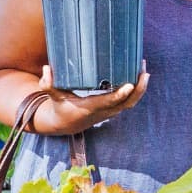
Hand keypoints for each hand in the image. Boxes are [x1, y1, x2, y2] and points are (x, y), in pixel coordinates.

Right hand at [32, 63, 149, 134]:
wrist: (67, 124)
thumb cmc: (60, 107)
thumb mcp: (53, 97)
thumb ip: (48, 84)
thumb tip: (47, 68)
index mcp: (90, 108)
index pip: (108, 102)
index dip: (120, 95)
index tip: (130, 85)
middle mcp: (104, 111)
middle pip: (127, 103)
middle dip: (138, 88)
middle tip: (144, 71)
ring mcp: (111, 111)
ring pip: (131, 103)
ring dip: (141, 88)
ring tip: (145, 69)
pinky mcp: (114, 108)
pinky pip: (130, 101)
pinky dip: (137, 91)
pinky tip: (140, 74)